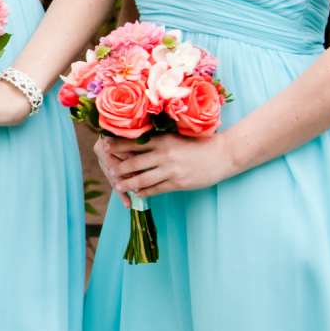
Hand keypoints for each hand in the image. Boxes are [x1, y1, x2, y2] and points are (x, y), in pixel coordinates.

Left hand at [98, 132, 237, 197]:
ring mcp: (170, 170)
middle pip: (134, 162)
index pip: (135, 142)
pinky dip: (145, 192)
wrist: (224, 154)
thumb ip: (162, 140)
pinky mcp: (178, 183)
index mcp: (164, 139)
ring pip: (142, 178)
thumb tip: (142, 143)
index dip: (118, 146)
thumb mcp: (179, 137)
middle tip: (109, 170)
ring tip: (118, 185)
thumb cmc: (201, 143)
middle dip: (119, 167)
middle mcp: (164, 154)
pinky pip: (156, 189)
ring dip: (128, 183)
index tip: (105, 146)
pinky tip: (137, 194)